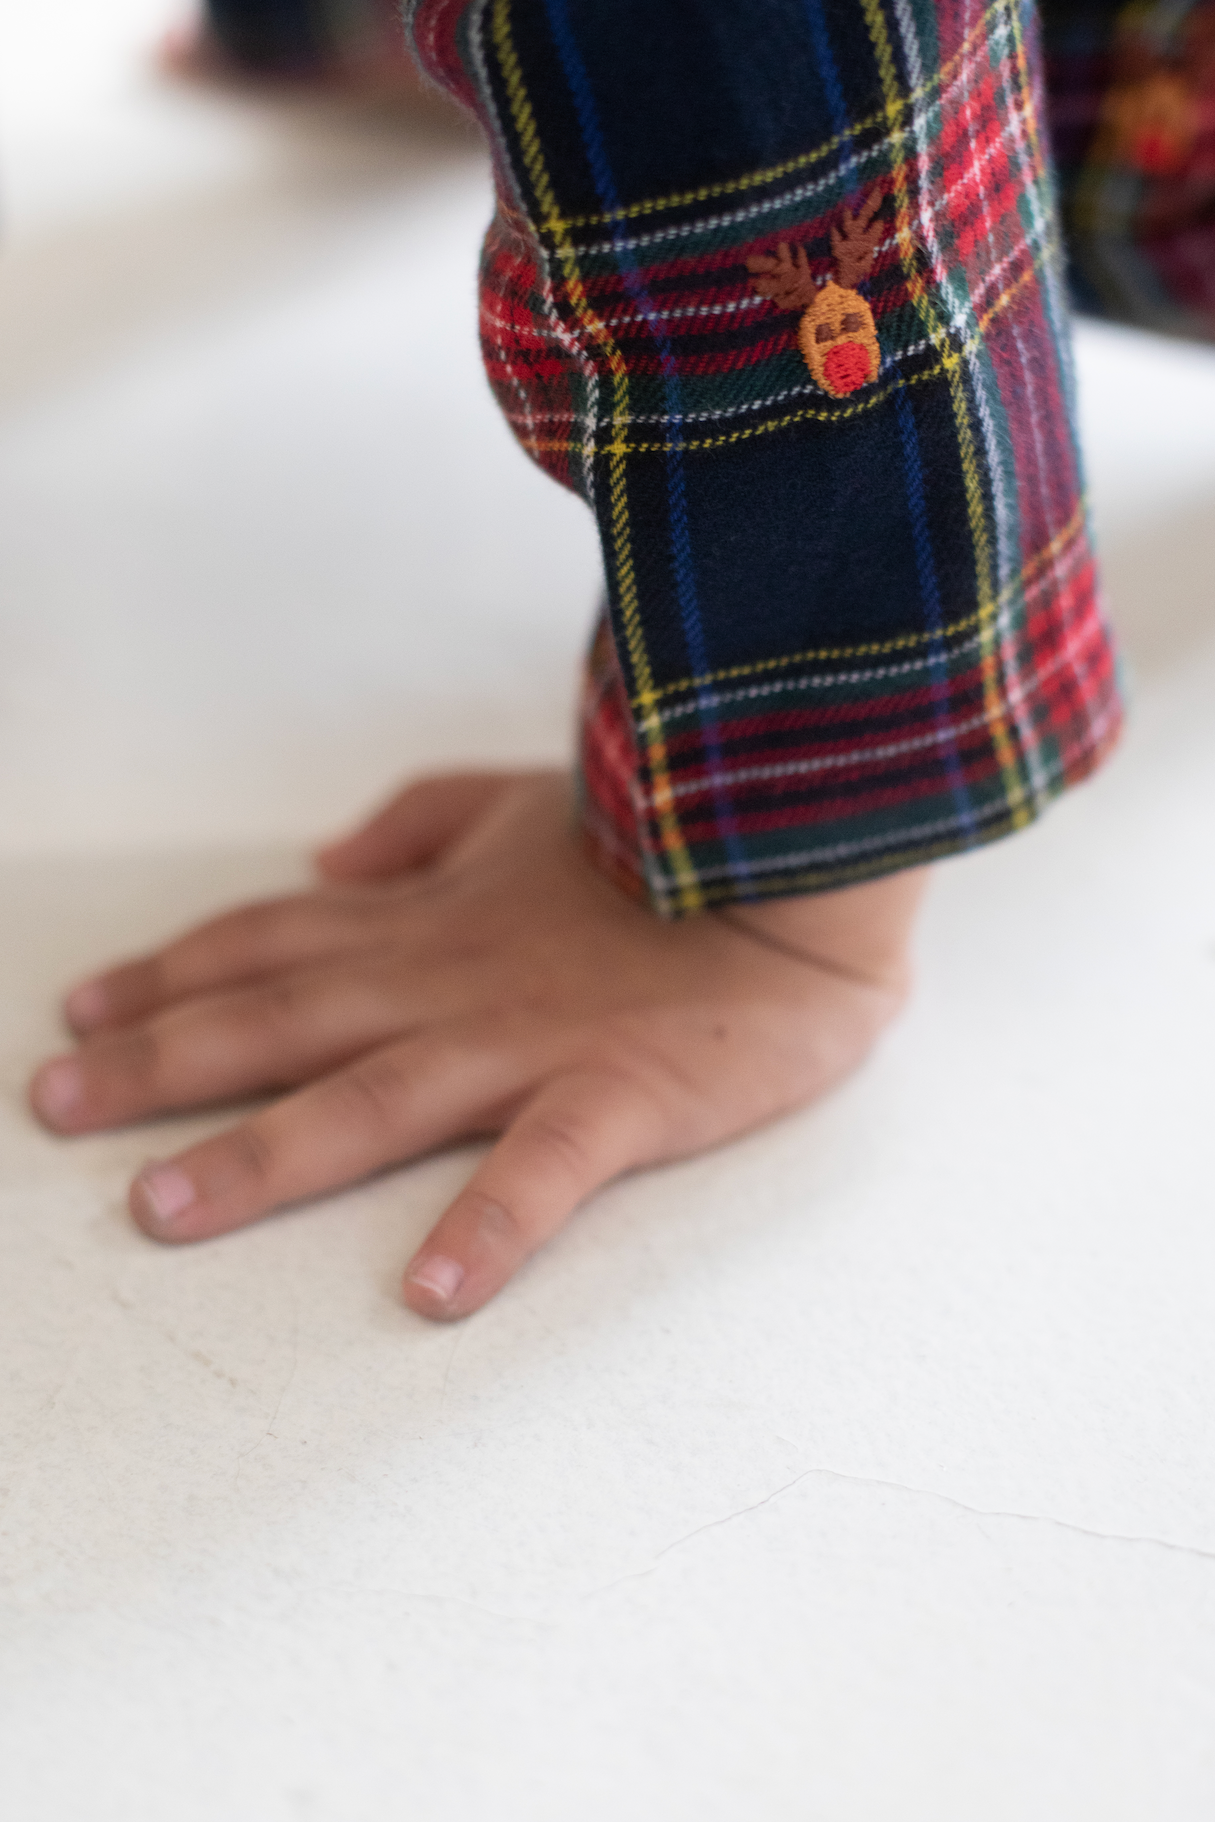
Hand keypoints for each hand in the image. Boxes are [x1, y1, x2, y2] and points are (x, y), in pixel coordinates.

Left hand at [28, 771, 923, 1319]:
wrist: (800, 865)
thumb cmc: (656, 839)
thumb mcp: (518, 801)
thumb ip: (416, 827)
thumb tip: (323, 865)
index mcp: (426, 919)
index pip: (268, 945)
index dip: (168, 975)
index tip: (82, 1012)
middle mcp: (450, 981)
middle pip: (278, 1021)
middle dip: (157, 1065)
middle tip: (53, 1107)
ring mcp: (532, 1042)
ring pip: (373, 1099)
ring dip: (264, 1153)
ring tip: (166, 1205)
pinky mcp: (623, 1095)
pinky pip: (547, 1169)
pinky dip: (489, 1227)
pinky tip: (430, 1292)